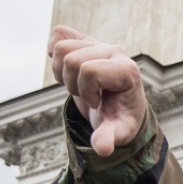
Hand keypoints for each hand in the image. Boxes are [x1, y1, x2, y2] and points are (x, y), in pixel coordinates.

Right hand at [47, 25, 146, 156]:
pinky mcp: (86, 39)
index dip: (86, 91)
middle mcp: (116, 51)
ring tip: (80, 85)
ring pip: (62, 47)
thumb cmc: (119, 118)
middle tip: (88, 95)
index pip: (89, 70)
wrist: (117, 106)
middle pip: (71, 59)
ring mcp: (100, 43)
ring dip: (64, 73)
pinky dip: (55, 53)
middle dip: (73, 84)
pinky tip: (70, 70)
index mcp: (127, 69)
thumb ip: (109, 138)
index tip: (98, 102)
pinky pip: (58, 34)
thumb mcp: (118, 131)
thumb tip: (102, 149)